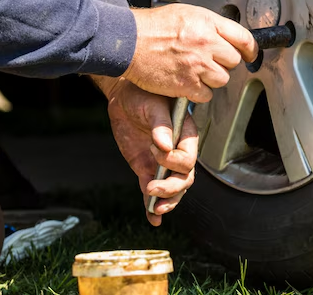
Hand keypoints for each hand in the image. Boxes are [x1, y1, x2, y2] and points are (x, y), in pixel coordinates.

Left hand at [96, 76, 197, 226]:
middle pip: (184, 179)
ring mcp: (162, 164)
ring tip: (156, 209)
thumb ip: (161, 125)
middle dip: (171, 188)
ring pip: (173, 190)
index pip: (188, 158)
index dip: (173, 160)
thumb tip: (164, 145)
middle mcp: (178, 152)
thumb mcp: (152, 105)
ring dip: (167, 201)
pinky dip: (152, 206)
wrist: (124, 97)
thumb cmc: (144, 94)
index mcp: (186, 135)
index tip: (154, 148)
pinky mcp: (146, 169)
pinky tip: (152, 220)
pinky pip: (153, 192)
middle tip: (152, 187)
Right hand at [124, 4, 257, 102]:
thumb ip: (210, 25)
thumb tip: (227, 36)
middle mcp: (206, 43)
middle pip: (233, 61)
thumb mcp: (186, 13)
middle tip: (206, 61)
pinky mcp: (186, 84)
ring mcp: (197, 65)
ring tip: (194, 71)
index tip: (249, 54)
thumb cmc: (152, 27)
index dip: (250, 49)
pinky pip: (206, 95)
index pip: (244, 38)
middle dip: (223, 63)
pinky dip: (198, 92)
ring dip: (211, 79)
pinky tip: (186, 82)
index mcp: (207, 23)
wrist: (129, 42)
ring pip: (222, 79)